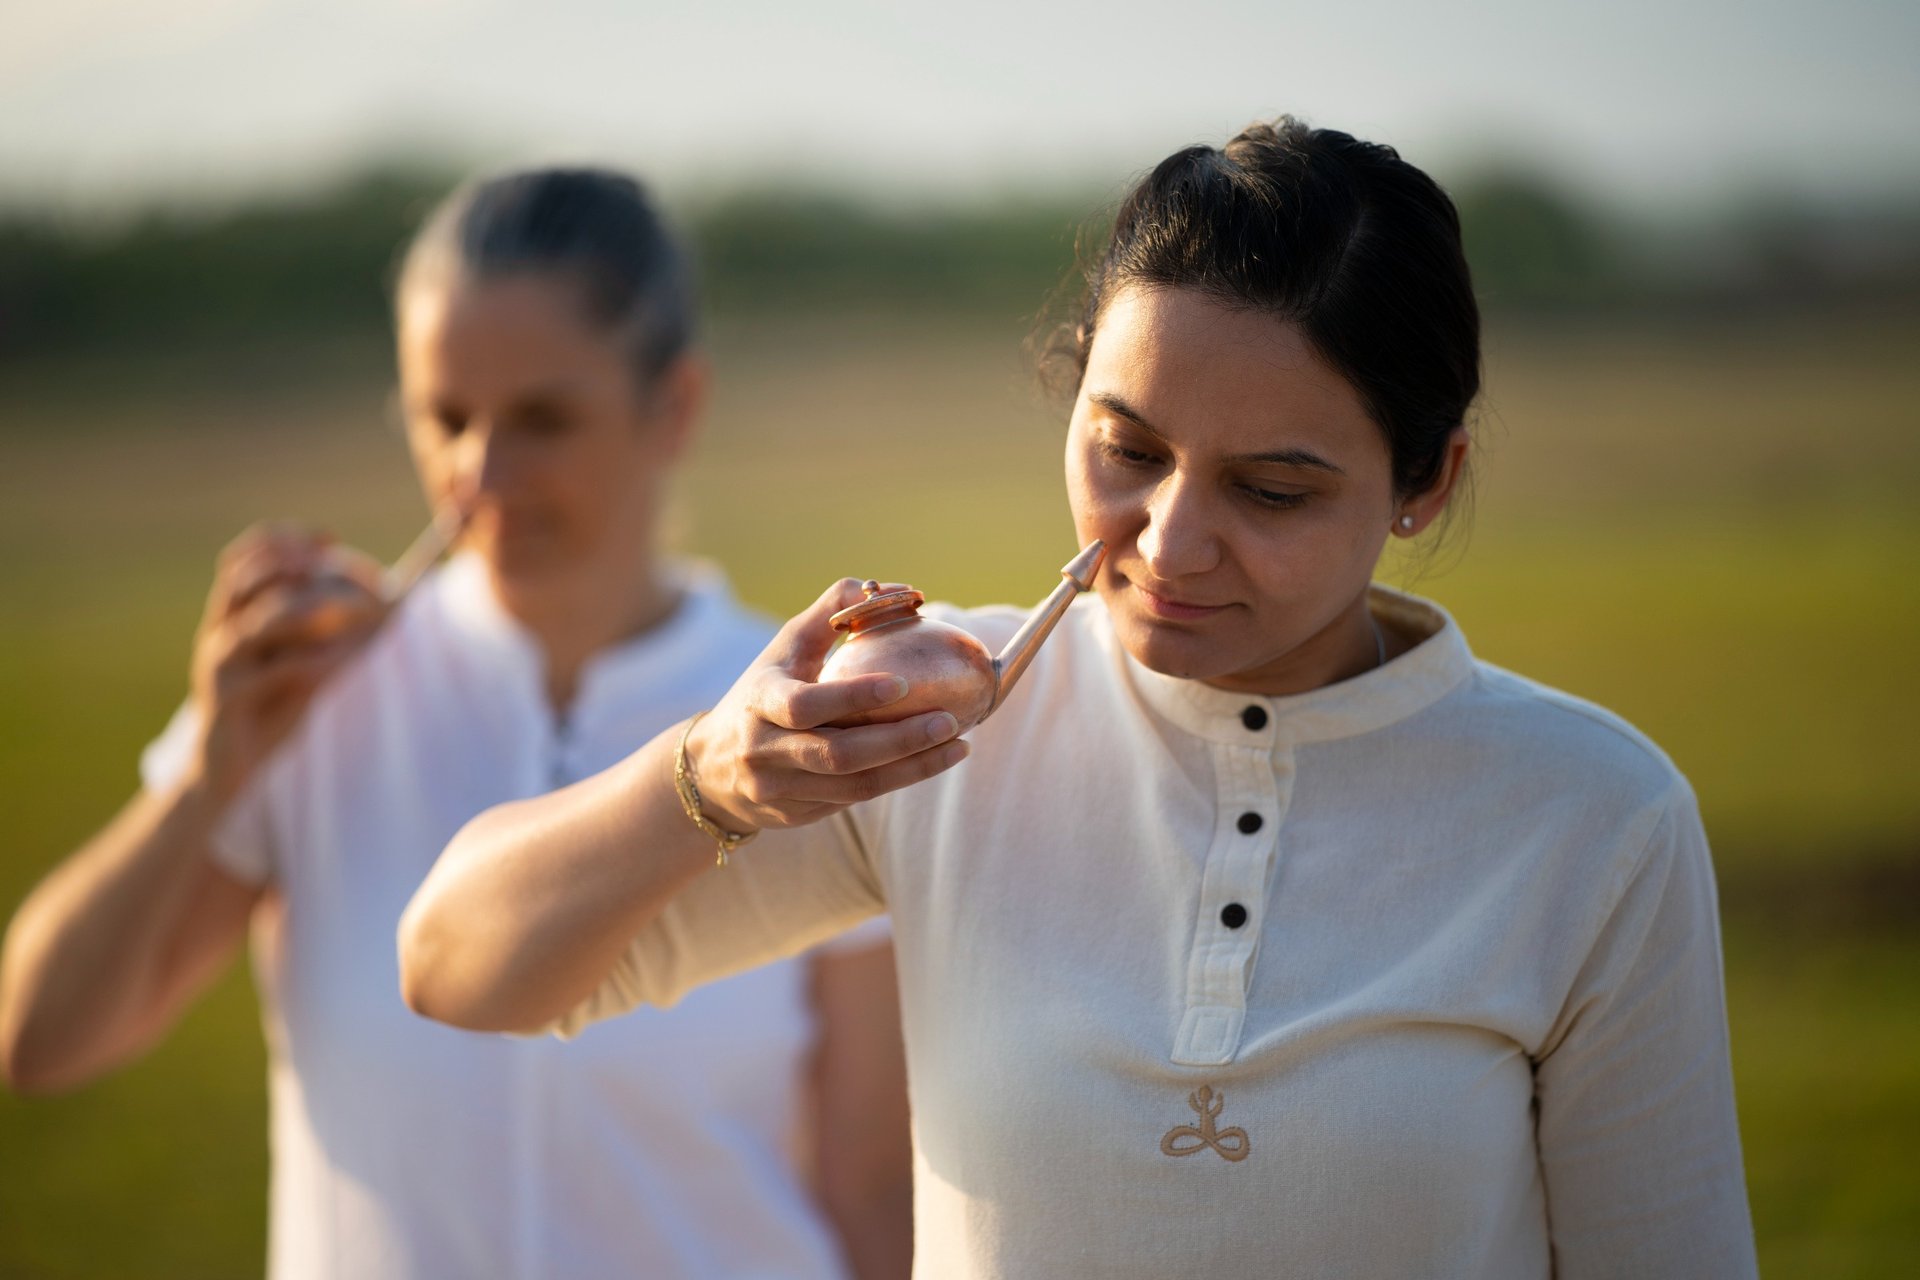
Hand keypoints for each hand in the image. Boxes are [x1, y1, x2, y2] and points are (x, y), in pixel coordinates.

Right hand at [187, 523, 388, 806]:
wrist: (229, 770)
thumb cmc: (272, 708)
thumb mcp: (304, 663)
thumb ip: (333, 632)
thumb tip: (396, 601)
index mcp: (232, 617)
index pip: (245, 559)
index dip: (284, 541)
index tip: (330, 538)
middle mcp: (220, 633)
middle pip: (250, 579)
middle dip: (300, 566)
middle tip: (349, 570)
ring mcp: (221, 667)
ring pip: (260, 622)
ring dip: (315, 611)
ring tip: (361, 610)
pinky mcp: (230, 702)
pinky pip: (274, 674)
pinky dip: (315, 661)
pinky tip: (346, 661)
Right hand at [684, 579, 969, 833]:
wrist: (709, 769)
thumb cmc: (761, 693)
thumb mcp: (784, 649)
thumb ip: (828, 613)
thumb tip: (885, 588)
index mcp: (759, 702)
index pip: (805, 705)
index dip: (853, 697)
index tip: (901, 683)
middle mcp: (764, 751)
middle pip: (838, 755)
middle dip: (899, 741)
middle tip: (949, 722)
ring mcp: (779, 789)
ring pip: (854, 787)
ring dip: (911, 768)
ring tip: (958, 746)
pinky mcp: (796, 815)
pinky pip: (854, 801)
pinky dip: (897, 781)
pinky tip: (931, 761)